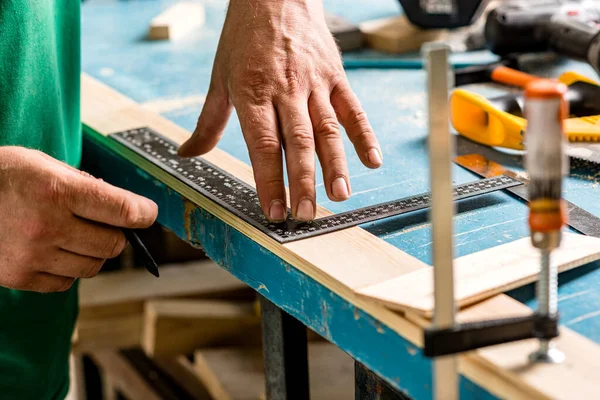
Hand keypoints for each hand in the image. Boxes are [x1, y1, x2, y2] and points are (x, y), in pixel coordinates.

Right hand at [0, 147, 157, 292]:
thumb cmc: (2, 176)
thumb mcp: (44, 165)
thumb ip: (86, 186)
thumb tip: (126, 207)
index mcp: (56, 190)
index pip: (122, 210)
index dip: (143, 213)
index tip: (147, 213)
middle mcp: (46, 226)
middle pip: (113, 244)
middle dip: (118, 233)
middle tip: (107, 224)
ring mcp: (32, 255)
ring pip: (94, 266)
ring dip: (95, 252)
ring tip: (77, 235)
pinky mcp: (19, 276)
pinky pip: (67, 283)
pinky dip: (70, 269)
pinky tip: (56, 250)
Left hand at [178, 0, 381, 221]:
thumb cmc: (244, 37)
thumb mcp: (219, 77)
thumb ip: (208, 122)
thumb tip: (188, 153)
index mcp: (252, 93)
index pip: (263, 144)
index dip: (269, 180)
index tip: (274, 211)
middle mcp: (285, 90)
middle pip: (298, 142)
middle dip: (303, 182)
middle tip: (306, 215)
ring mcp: (314, 83)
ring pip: (327, 129)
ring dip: (335, 165)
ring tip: (339, 196)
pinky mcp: (335, 76)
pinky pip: (352, 108)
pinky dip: (364, 134)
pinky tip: (373, 160)